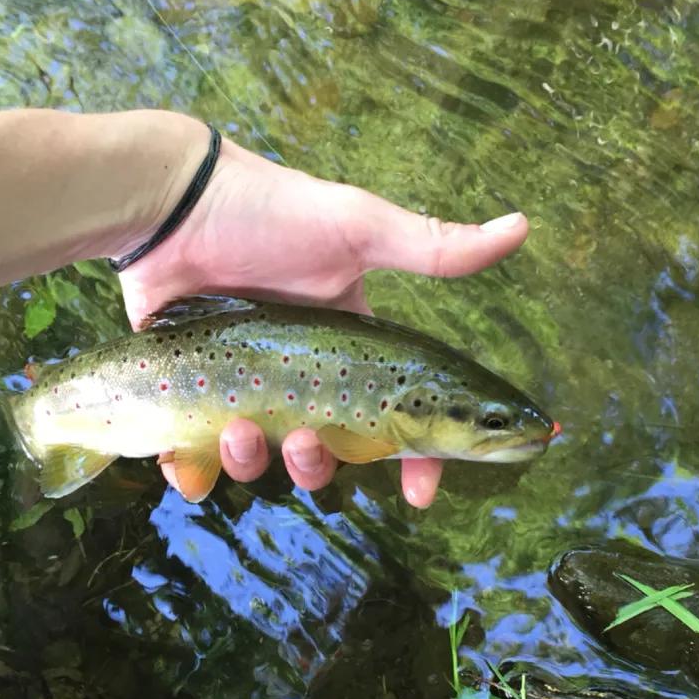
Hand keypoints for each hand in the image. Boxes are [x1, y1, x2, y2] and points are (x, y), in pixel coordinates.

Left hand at [118, 134, 527, 506]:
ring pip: (261, 461)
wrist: (176, 205)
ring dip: (256, 463)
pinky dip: (195, 473)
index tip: (423, 493)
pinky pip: (197, 460)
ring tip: (239, 430)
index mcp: (346, 349)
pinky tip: (190, 464)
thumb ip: (433, 247)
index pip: (392, 418)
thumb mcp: (360, 229)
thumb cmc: (271, 214)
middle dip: (319, 464)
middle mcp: (299, 378)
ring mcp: (242, 390)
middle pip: (324, 452)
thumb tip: (522, 226)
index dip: (414, 461)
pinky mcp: (190, 396)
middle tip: (306, 439)